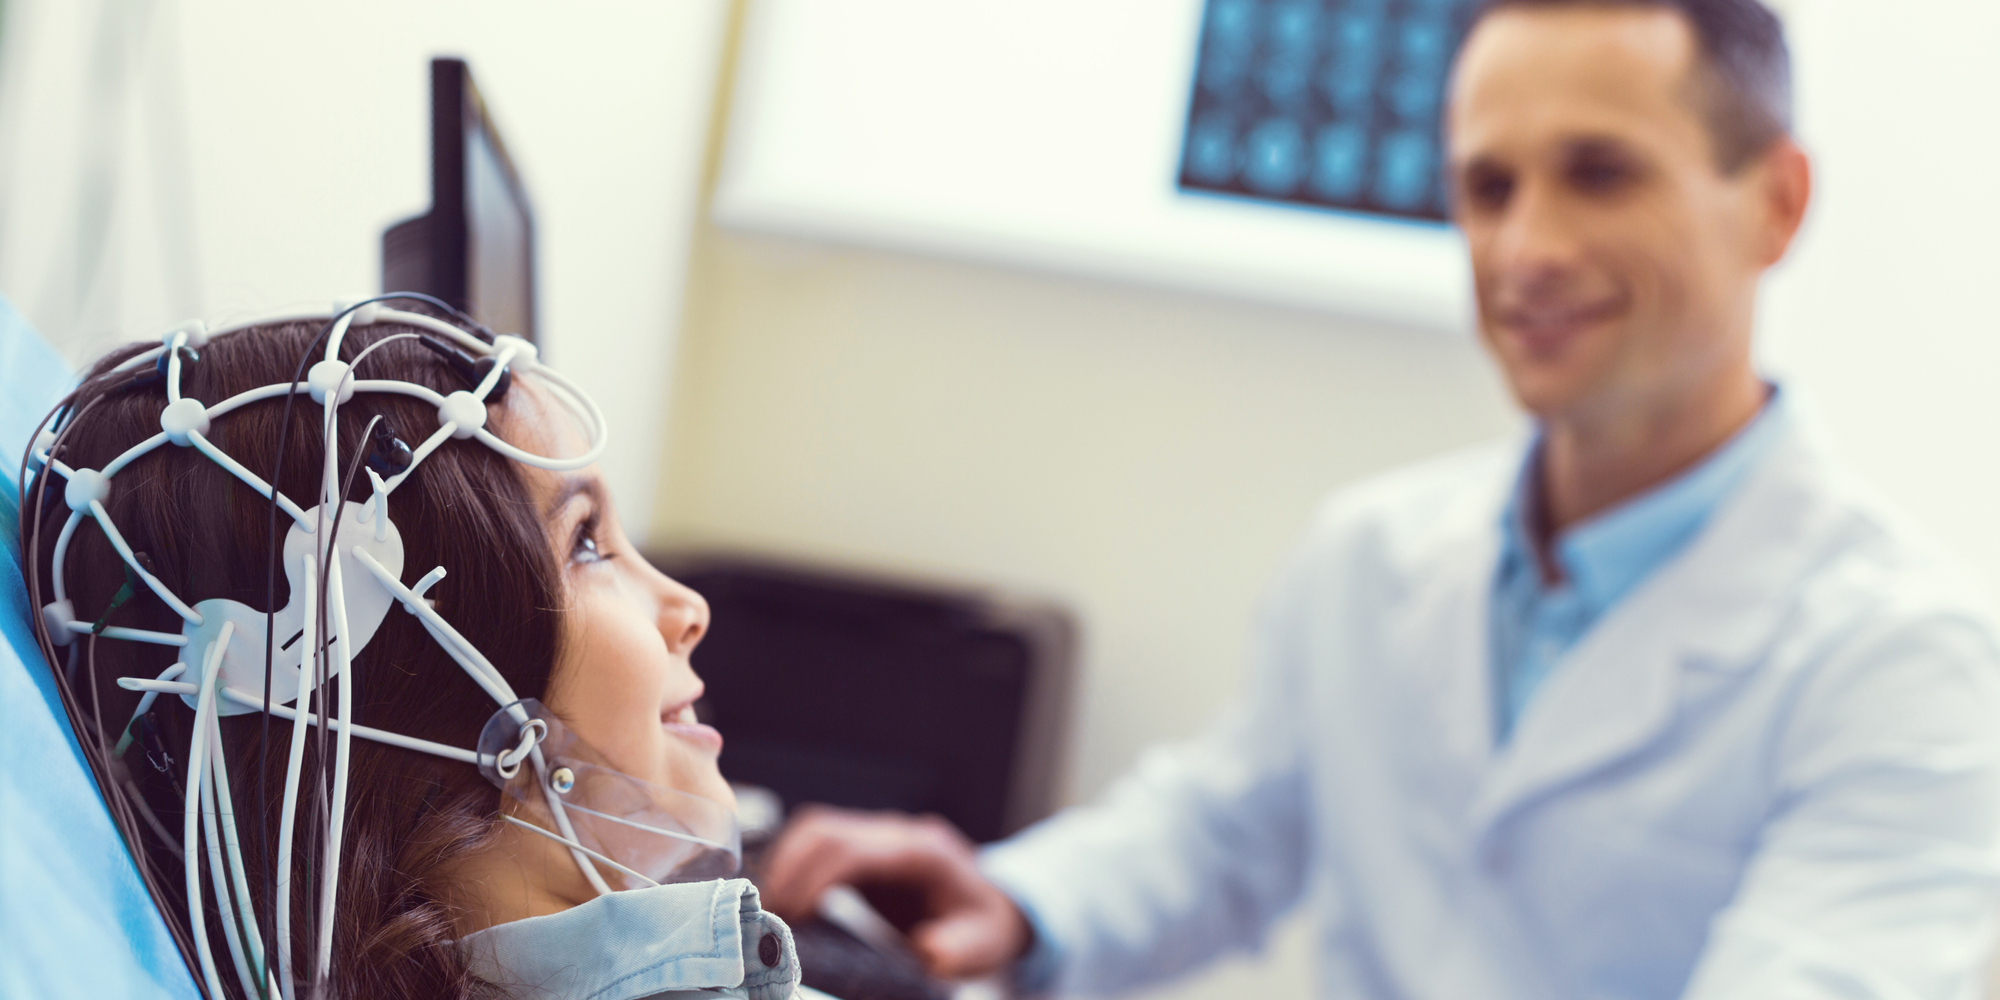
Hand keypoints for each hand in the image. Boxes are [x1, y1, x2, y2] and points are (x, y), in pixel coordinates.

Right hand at [758, 806, 1032, 978]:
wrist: (989, 904)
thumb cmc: (983, 925)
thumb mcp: (983, 943)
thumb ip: (957, 947)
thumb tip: (928, 951)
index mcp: (921, 853)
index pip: (853, 850)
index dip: (813, 879)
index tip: (791, 917)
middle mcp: (895, 834)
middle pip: (825, 831)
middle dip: (788, 872)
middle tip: (768, 918)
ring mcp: (877, 835)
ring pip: (815, 830)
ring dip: (785, 865)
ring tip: (771, 911)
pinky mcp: (862, 846)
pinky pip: (817, 842)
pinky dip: (793, 865)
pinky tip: (784, 901)